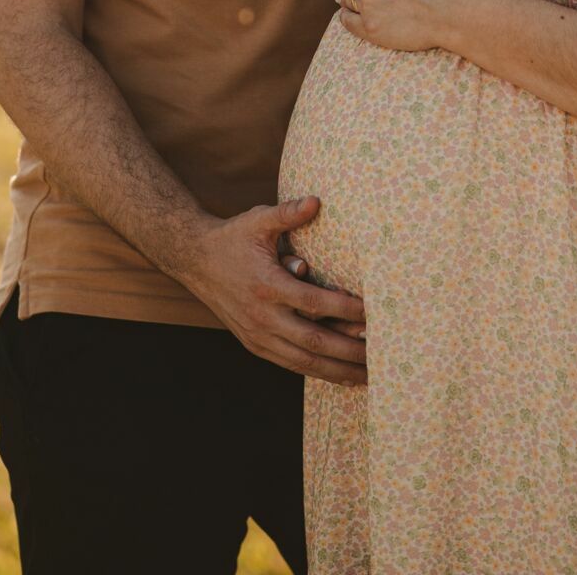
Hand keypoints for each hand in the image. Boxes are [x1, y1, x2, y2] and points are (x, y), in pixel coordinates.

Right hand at [178, 196, 367, 383]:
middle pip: (314, 341)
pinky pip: (291, 364)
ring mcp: (258, 335)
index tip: (373, 313)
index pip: (314, 303)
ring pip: (304, 361)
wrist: (196, 261)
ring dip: (337, 370)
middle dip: (349, 350)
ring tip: (368, 376)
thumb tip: (316, 201)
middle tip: (381, 355)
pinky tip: (340, 375)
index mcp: (267, 286)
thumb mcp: (258, 220)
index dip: (345, 310)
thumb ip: (288, 213)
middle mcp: (263, 316)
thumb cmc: (233, 237)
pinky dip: (317, 372)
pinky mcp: (255, 345)